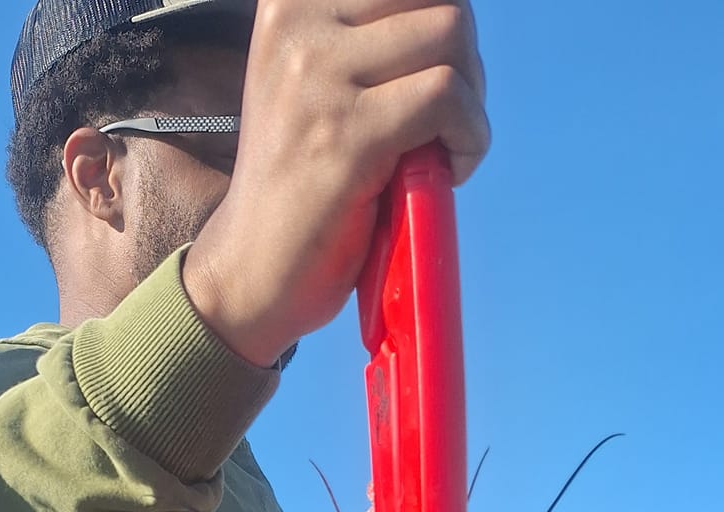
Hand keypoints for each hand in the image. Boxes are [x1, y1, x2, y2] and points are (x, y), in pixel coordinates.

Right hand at [184, 0, 487, 366]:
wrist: (252, 272)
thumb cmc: (303, 187)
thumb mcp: (322, 85)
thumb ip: (371, 41)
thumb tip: (455, 16)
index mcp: (291, 1)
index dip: (442, 23)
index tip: (429, 79)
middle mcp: (297, 21)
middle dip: (464, 59)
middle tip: (443, 121)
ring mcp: (318, 74)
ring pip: (451, 33)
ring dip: (470, 99)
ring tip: (441, 148)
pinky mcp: (346, 133)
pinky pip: (446, 97)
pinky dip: (471, 138)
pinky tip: (449, 173)